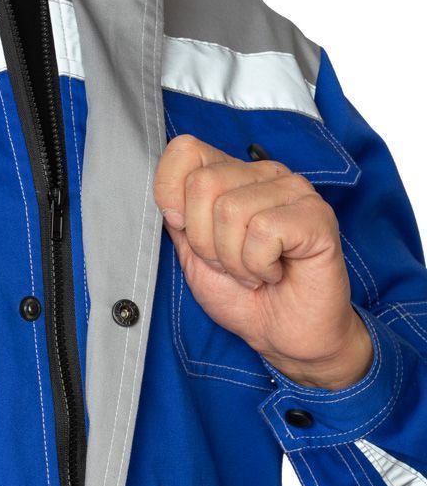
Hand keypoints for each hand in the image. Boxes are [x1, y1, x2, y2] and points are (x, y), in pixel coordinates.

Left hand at [153, 135, 372, 390]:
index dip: (171, 196)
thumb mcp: (192, 257)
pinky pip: (263, 231)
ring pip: (231, 210)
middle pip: (203, 183)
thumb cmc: (243, 296)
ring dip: (233, 259)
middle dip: (204, 241)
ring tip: (253, 271)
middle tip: (230, 263)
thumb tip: (169, 197)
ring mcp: (293, 190)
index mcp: (231, 177)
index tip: (189, 233)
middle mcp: (263, 175)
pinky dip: (258, 265)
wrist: (283, 334)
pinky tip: (274, 272)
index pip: (183, 151)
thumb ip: (178, 221)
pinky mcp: (316, 215)